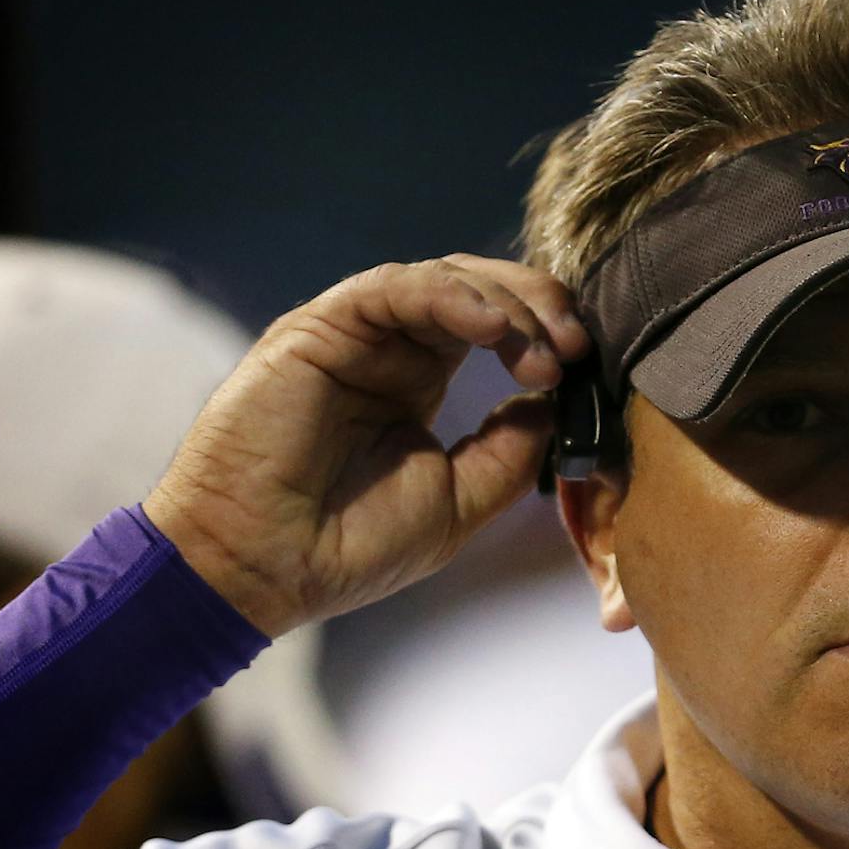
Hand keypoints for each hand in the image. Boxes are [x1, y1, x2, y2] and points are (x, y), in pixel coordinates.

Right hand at [144, 257, 587, 635]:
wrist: (262, 567)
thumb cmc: (348, 547)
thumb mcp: (458, 503)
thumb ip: (509, 450)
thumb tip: (558, 403)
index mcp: (415, 386)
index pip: (494, 332)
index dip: (546, 339)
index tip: (587, 370)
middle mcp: (388, 351)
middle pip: (478, 292)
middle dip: (539, 309)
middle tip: (577, 346)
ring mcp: (353, 336)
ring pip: (445, 281)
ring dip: (506, 306)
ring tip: (543, 351)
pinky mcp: (319, 328)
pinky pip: (394, 287)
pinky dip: (450, 297)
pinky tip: (493, 329)